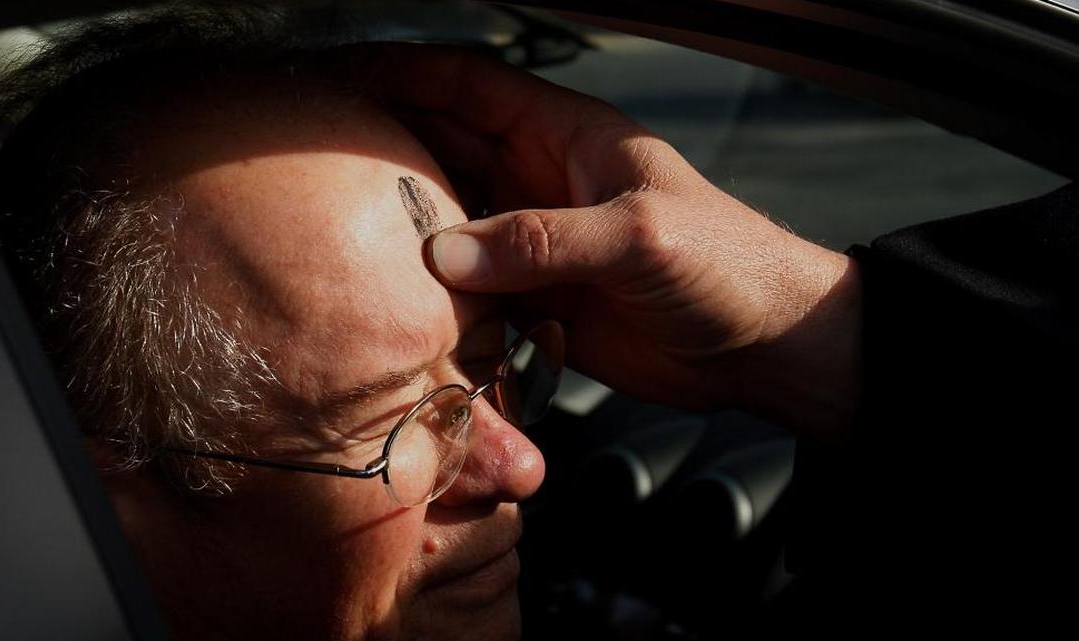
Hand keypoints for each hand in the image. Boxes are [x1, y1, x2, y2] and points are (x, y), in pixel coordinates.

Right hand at [352, 44, 862, 439]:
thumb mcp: (640, 237)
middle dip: (384, 150)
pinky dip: (436, 296)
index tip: (338, 75)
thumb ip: (543, 241)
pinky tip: (398, 304)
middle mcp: (540, 181)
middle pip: (443, 150)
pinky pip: (470, 289)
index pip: (468, 85)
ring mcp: (536, 242)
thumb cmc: (727, 266)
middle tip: (318, 166)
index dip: (402, 72)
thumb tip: (444, 253)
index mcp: (566, 136)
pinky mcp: (538, 300)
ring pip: (448, 225)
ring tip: (340, 237)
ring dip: (403, 232)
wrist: (763, 346)